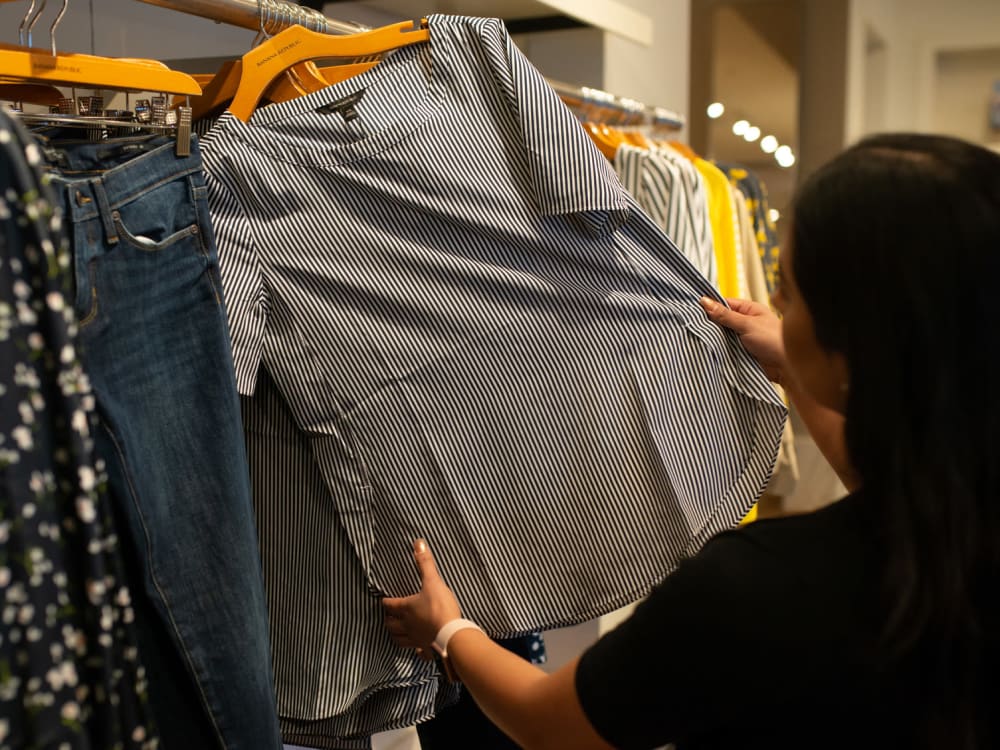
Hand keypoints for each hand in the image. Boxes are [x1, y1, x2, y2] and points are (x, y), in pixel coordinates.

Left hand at [382, 539, 462, 654]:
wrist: (453, 635)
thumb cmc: (441, 608)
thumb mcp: (433, 582)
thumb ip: (425, 563)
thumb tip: (417, 542)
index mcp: (406, 609)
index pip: (389, 605)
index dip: (385, 602)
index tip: (384, 600)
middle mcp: (406, 625)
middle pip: (390, 625)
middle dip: (388, 619)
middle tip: (389, 615)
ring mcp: (415, 639)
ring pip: (398, 639)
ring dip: (395, 635)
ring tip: (397, 631)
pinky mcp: (426, 649)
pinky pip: (417, 652)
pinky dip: (415, 650)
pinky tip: (418, 649)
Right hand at [699, 297, 785, 383]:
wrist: (786, 367)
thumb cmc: (774, 341)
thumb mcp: (747, 324)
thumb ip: (725, 315)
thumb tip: (705, 302)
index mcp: (750, 310)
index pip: (725, 304)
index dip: (710, 306)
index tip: (694, 309)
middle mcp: (746, 323)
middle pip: (721, 321)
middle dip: (710, 324)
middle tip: (692, 324)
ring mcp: (743, 339)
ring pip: (722, 336)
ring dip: (714, 339)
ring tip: (697, 337)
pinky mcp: (741, 353)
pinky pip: (725, 349)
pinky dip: (718, 350)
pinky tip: (707, 350)